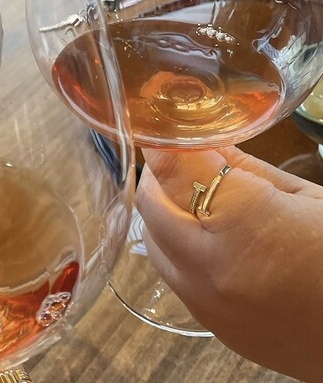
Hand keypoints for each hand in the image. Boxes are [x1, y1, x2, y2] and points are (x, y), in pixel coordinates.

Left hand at [136, 145, 322, 382]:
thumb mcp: (306, 197)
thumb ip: (244, 167)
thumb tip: (202, 140)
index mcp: (240, 222)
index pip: (170, 167)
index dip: (162, 141)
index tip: (163, 128)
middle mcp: (207, 267)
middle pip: (150, 204)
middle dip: (160, 177)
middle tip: (183, 163)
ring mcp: (205, 305)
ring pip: (153, 242)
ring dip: (165, 214)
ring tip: (197, 201)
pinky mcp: (211, 328)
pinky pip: (174, 276)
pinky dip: (180, 251)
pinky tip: (212, 244)